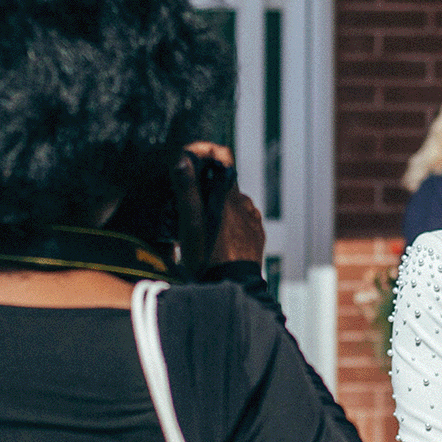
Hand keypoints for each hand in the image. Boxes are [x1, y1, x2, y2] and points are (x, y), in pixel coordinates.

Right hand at [170, 142, 263, 271]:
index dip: (208, 153)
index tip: (193, 160)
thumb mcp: (190, 223)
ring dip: (218, 208)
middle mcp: (244, 204)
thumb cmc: (207, 257)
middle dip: (207, 188)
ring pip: (234, 203)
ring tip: (202, 226)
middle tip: (189, 205)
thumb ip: (187, 189)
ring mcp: (253, 221)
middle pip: (224, 184)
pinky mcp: (257, 237)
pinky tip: (218, 238)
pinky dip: (230, 224)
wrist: (231, 288)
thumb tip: (184, 159)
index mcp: (227, 196)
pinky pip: (244, 222)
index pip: (224, 158)